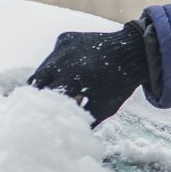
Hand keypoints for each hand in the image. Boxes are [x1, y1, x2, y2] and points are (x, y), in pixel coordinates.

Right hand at [27, 22, 149, 125]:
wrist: (133, 52)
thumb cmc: (120, 84)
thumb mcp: (103, 107)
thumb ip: (82, 120)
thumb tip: (65, 133)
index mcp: (72, 76)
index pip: (47, 97)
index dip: (43, 109)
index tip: (41, 118)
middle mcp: (62, 58)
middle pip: (36, 81)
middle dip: (38, 95)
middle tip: (41, 106)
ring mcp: (62, 46)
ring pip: (42, 68)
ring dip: (46, 80)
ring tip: (60, 90)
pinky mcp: (64, 38)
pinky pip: (53, 56)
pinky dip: (56, 66)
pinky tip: (69, 71)